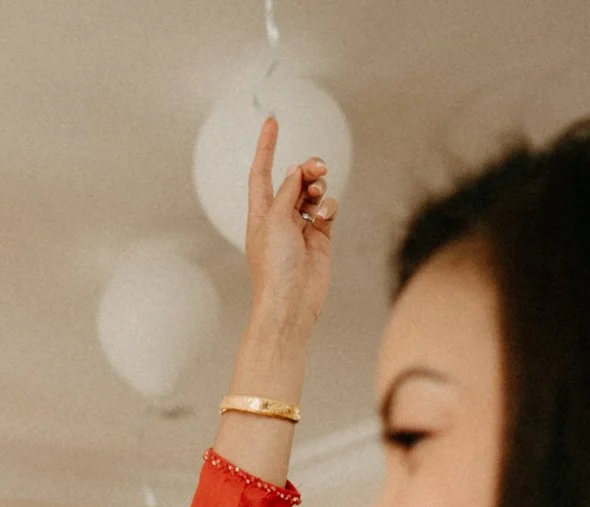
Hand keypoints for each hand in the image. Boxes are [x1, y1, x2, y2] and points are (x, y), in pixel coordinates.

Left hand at [239, 115, 335, 346]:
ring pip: (313, 193)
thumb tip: (294, 172)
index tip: (273, 121)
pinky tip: (326, 214)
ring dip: (318, 186)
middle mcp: (279, 217)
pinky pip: (327, 210)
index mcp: (260, 212)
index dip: (266, 146)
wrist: (292, 301)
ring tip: (319, 193)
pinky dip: (329, 206)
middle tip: (317, 167)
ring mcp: (300, 227)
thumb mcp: (275, 220)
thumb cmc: (275, 267)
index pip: (262, 172)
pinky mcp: (320, 237)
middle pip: (293, 179)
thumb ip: (287, 192)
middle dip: (306, 168)